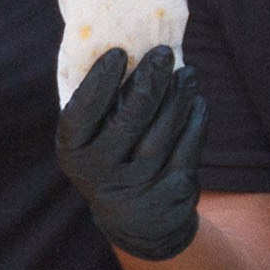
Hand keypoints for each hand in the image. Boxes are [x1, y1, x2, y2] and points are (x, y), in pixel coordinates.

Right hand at [57, 44, 206, 261]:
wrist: (136, 222)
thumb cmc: (112, 159)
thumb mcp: (92, 142)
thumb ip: (101, 106)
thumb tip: (127, 47)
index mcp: (73, 153)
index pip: (83, 112)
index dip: (100, 81)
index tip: (118, 52)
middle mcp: (100, 173)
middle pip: (129, 119)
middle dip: (149, 81)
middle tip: (163, 52)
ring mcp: (137, 186)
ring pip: (163, 131)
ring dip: (179, 97)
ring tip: (188, 73)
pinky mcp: (171, 193)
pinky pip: (188, 148)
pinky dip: (196, 120)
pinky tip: (197, 101)